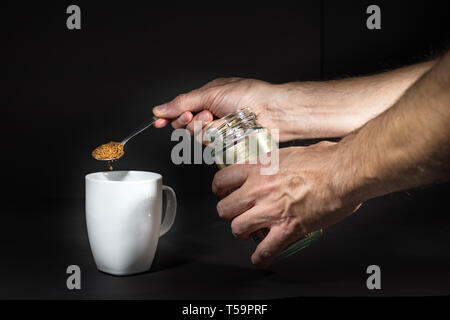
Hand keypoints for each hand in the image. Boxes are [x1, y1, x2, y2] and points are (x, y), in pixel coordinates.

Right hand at [152, 78, 304, 141]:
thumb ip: (182, 103)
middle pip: (186, 125)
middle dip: (191, 120)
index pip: (181, 109)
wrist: (271, 111)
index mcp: (207, 98)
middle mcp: (211, 114)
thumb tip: (161, 108)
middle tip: (203, 114)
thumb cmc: (249, 96)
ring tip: (221, 119)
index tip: (158, 121)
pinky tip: (228, 130)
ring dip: (206, 128)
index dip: (168, 116)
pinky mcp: (226, 142)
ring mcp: (219, 129)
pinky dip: (216, 137)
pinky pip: (211, 144)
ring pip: (197, 136)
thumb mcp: (210, 93)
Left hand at [211, 142, 361, 267]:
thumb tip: (282, 163)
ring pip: (237, 229)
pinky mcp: (287, 229)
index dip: (220, 189)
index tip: (224, 192)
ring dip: (242, 232)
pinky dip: (261, 257)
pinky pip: (264, 250)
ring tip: (248, 233)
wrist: (344, 172)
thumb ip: (279, 161)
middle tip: (237, 213)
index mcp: (259, 168)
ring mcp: (270, 210)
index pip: (222, 180)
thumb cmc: (325, 159)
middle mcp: (258, 189)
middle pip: (224, 209)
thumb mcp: (292, 153)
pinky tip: (261, 258)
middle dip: (229, 214)